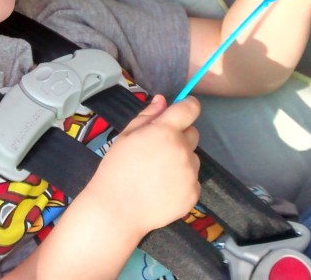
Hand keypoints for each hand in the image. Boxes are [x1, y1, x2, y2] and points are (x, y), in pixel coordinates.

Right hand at [82, 95, 201, 235]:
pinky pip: (193, 180)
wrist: (116, 210)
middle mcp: (183, 150)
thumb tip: (162, 100)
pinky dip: (182, 183)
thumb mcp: (126, 137)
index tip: (181, 112)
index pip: (191, 108)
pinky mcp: (194, 193)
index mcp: (165, 131)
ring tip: (157, 175)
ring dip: (181, 161)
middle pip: (193, 134)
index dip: (187, 107)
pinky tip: (162, 190)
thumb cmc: (116, 170)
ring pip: (192, 158)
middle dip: (179, 137)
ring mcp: (191, 173)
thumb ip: (147, 116)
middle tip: (158, 152)